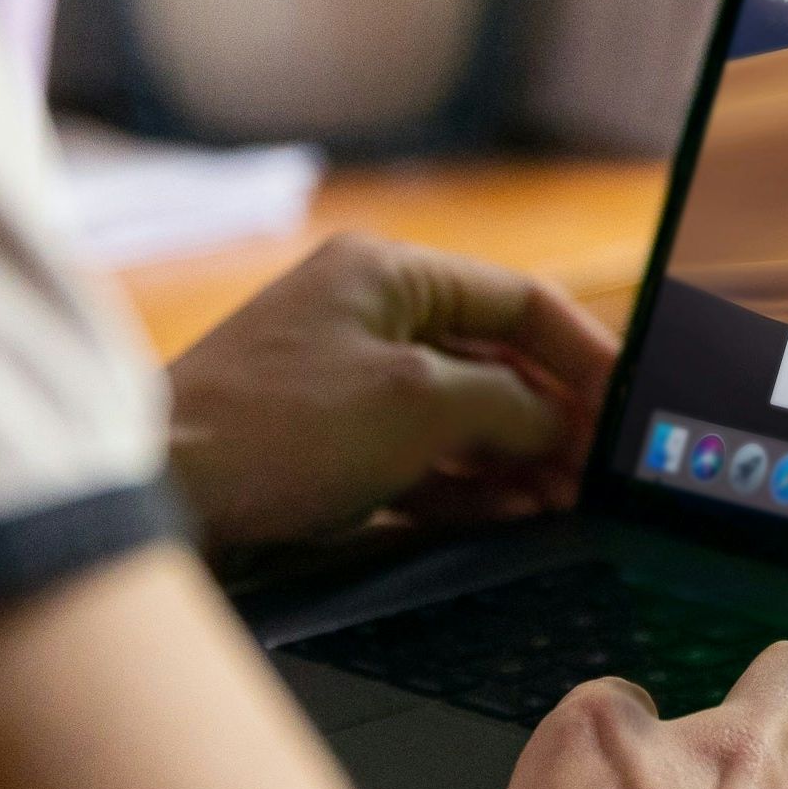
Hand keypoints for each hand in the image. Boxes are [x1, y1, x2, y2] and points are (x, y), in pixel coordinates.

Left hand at [167, 234, 618, 554]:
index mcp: (389, 274)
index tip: (626, 407)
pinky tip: (514, 514)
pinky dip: (472, 485)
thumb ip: (509, 405)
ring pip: (465, 416)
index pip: (521, 300)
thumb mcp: (420, 404)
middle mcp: (371, 316)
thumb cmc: (276, 428)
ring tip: (567, 502)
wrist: (161, 493)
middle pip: (498, 361)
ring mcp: (351, 382)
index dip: (586, 353)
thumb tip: (560, 424)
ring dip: (520, 459)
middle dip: (555, 418)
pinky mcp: (333, 444)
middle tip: (602, 471)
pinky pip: (426, 458)